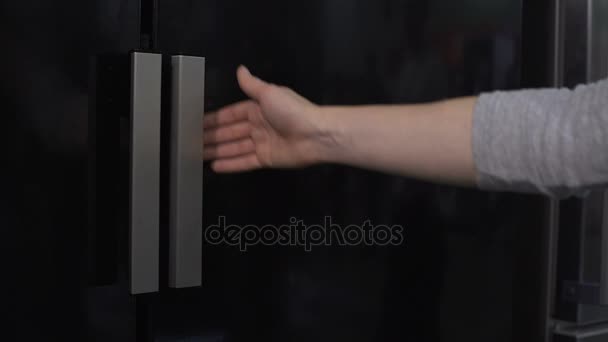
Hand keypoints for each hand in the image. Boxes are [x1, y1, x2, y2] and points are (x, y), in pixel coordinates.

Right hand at [203, 66, 330, 171]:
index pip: (232, 114)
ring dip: (218, 150)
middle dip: (213, 136)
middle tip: (192, 142)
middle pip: (231, 132)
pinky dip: (231, 164)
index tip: (198, 123)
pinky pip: (245, 161)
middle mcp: (259, 125)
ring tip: (198, 155)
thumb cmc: (291, 111)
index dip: (215, 119)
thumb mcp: (269, 93)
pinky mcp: (266, 159)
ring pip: (235, 147)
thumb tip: (240, 69)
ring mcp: (262, 143)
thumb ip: (252, 84)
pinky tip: (215, 166)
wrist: (315, 134)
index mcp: (259, 108)